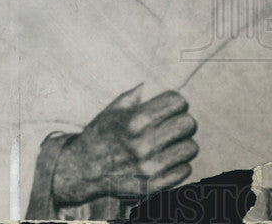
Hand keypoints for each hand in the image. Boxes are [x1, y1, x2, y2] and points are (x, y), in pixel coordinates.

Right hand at [52, 85, 197, 205]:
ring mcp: (149, 167)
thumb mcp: (111, 110)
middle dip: (183, 122)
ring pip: (190, 148)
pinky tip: (168, 161)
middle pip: (188, 124)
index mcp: (135, 121)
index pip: (178, 102)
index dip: (178, 103)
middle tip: (175, 126)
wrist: (81, 171)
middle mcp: (143, 144)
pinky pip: (185, 170)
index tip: (174, 108)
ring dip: (183, 144)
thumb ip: (133, 96)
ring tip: (172, 145)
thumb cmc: (99, 136)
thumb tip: (149, 84)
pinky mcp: (152, 186)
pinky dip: (179, 165)